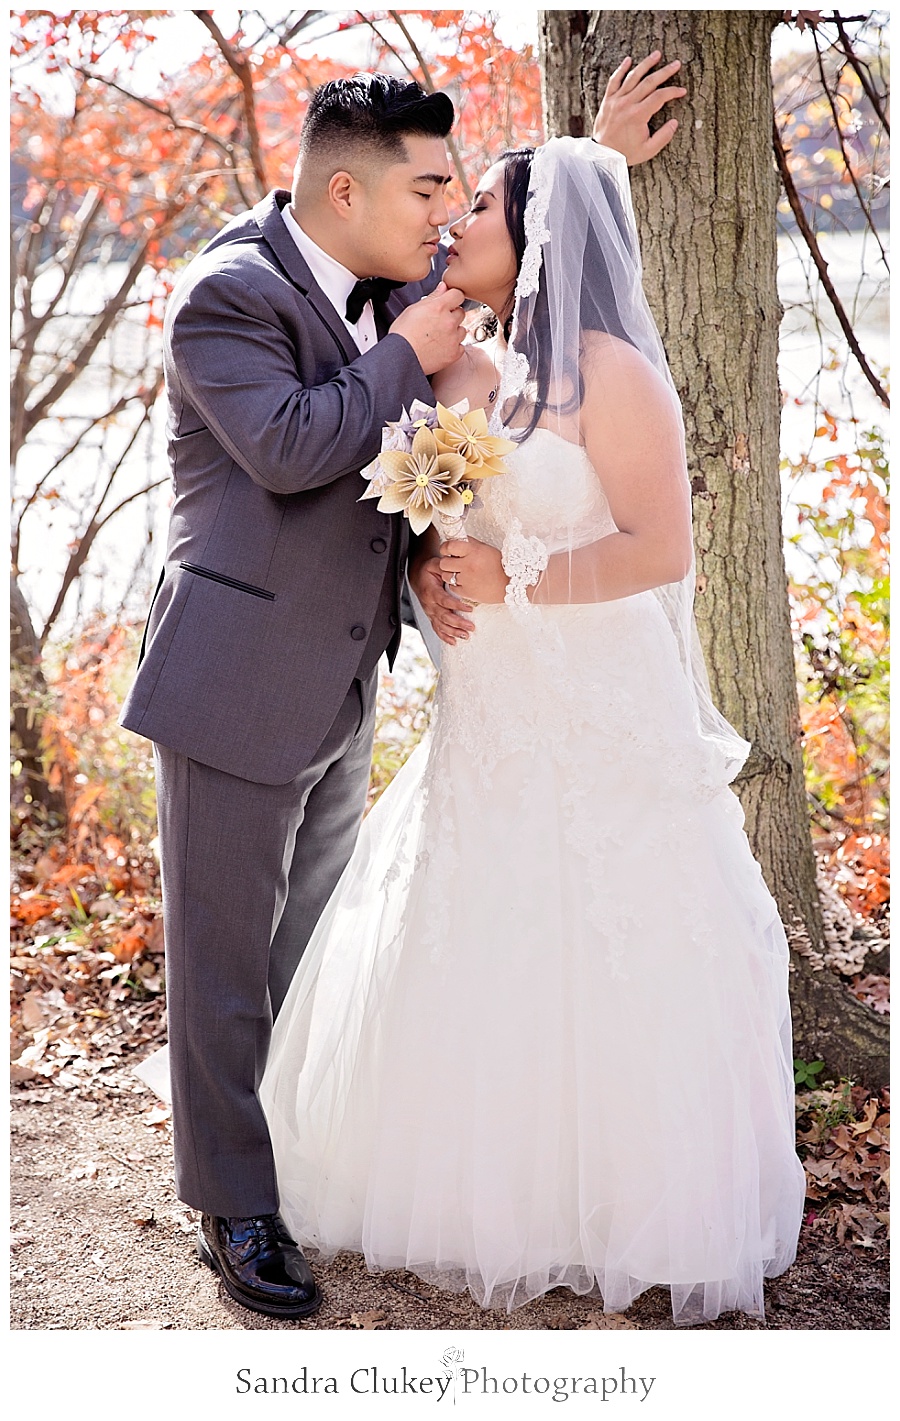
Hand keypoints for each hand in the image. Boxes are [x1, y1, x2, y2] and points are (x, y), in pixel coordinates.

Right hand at [390, 282, 465, 375]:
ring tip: (439, 336)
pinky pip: (460, 346)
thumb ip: (432, 297)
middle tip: (439, 322)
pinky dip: (453, 346)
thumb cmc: (402, 335)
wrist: (400, 358)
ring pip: (462, 330)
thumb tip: (443, 287)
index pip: (457, 294)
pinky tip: (441, 347)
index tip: (449, 302)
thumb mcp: (413, 309)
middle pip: (461, 312)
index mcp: (439, 307)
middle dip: (452, 315)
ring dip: (454, 331)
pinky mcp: (454, 353)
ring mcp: (453, 338)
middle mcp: (449, 322)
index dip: (452, 297)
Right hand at [408, 551, 476, 646]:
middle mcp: (429, 604)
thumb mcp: (435, 564)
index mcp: (430, 592)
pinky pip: (437, 629)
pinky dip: (445, 637)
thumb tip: (456, 570)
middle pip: (444, 616)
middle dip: (458, 623)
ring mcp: (430, 612)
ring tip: (466, 635)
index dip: (456, 606)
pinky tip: (454, 641)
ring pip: (441, 625)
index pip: (444, 601)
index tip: (470, 609)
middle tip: (471, 627)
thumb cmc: (428, 570)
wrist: (418, 576)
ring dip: (453, 632)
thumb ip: (445, 568)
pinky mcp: (431, 616)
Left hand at [439, 537, 507, 605]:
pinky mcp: (467, 592)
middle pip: (444, 562)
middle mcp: (468, 565)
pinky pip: (452, 587)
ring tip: (460, 573)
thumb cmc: (500, 566)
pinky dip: (456, 585)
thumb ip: (471, 544)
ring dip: (450, 574)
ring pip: (446, 575)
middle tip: (453, 562)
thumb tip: (456, 539)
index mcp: (474, 552)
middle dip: (447, 561)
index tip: (446, 549)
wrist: (509, 584)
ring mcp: (467, 580)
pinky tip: (464, 582)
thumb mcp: (487, 549)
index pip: (449, 546)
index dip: (445, 547)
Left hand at [593, 51, 686, 165]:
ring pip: (633, 76)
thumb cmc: (625, 154)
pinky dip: (621, 69)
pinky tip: (629, 60)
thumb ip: (663, 137)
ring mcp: (616, 100)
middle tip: (676, 64)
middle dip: (665, 72)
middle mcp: (627, 104)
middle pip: (649, 82)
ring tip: (657, 54)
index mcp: (638, 115)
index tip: (681, 91)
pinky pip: (614, 80)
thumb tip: (675, 122)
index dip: (672, 92)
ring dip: (646, 64)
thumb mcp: (648, 150)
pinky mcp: (607, 100)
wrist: (602, 156)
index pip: (660, 97)